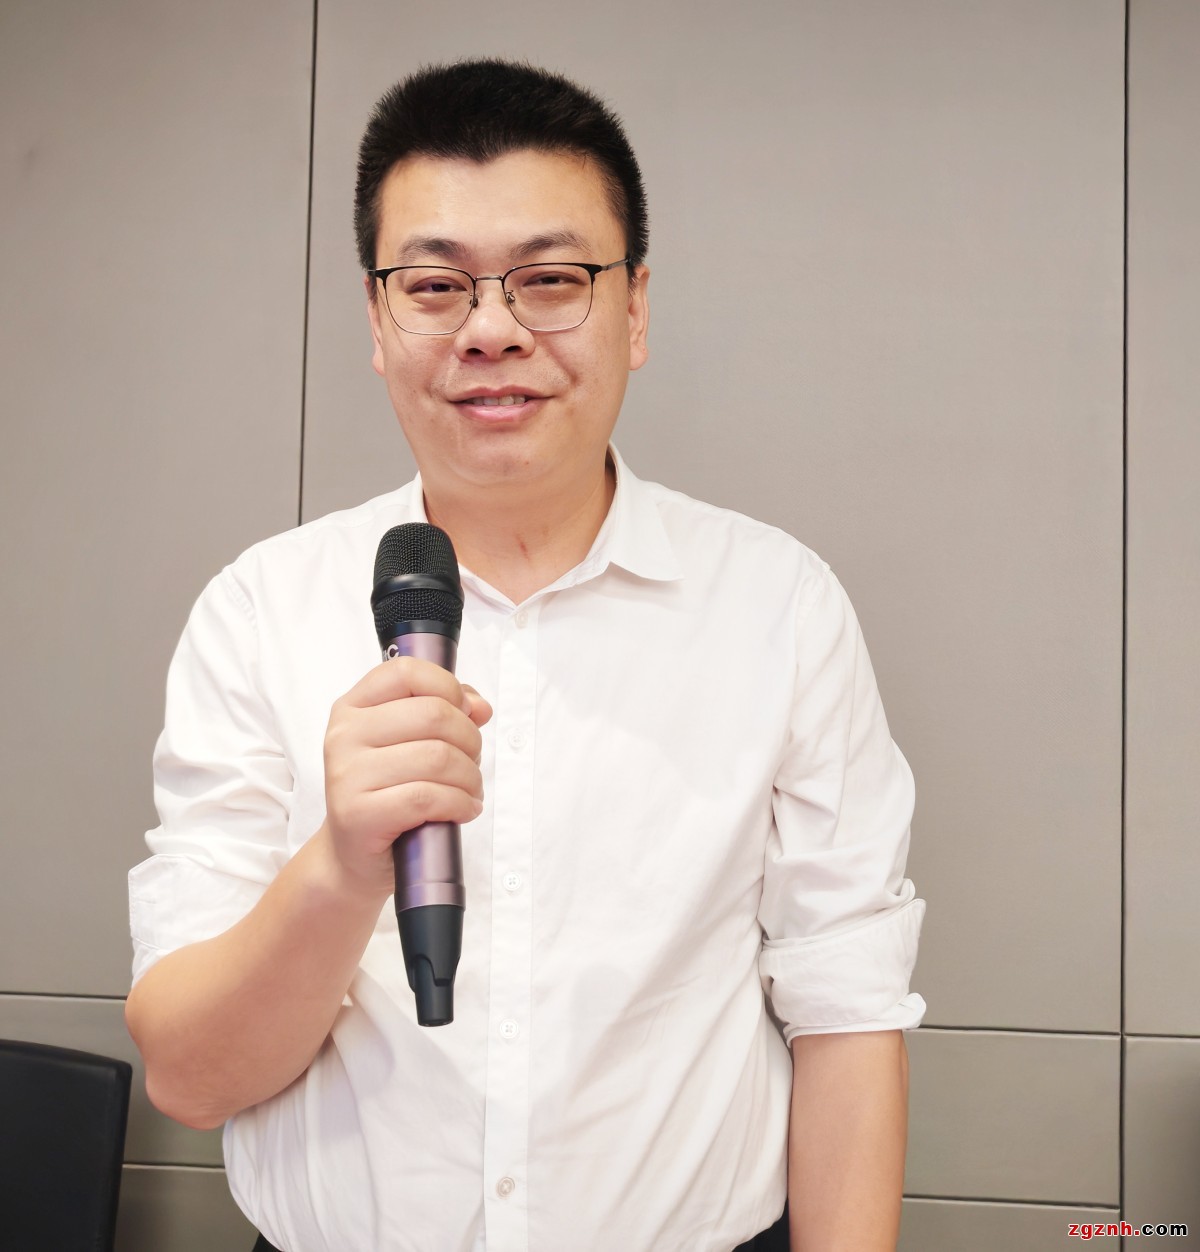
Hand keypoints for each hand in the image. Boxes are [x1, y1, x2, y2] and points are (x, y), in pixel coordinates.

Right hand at [322, 656, 492, 896]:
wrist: (353, 855)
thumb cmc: (387, 793)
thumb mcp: (409, 743)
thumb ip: (444, 711)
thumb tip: (478, 706)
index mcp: (353, 707)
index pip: (407, 671)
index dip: (448, 687)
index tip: (466, 712)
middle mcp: (344, 735)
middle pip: (433, 714)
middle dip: (470, 740)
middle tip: (471, 763)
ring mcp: (347, 774)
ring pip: (437, 757)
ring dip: (470, 777)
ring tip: (469, 791)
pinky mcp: (359, 813)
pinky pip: (428, 797)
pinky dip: (459, 803)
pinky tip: (463, 810)